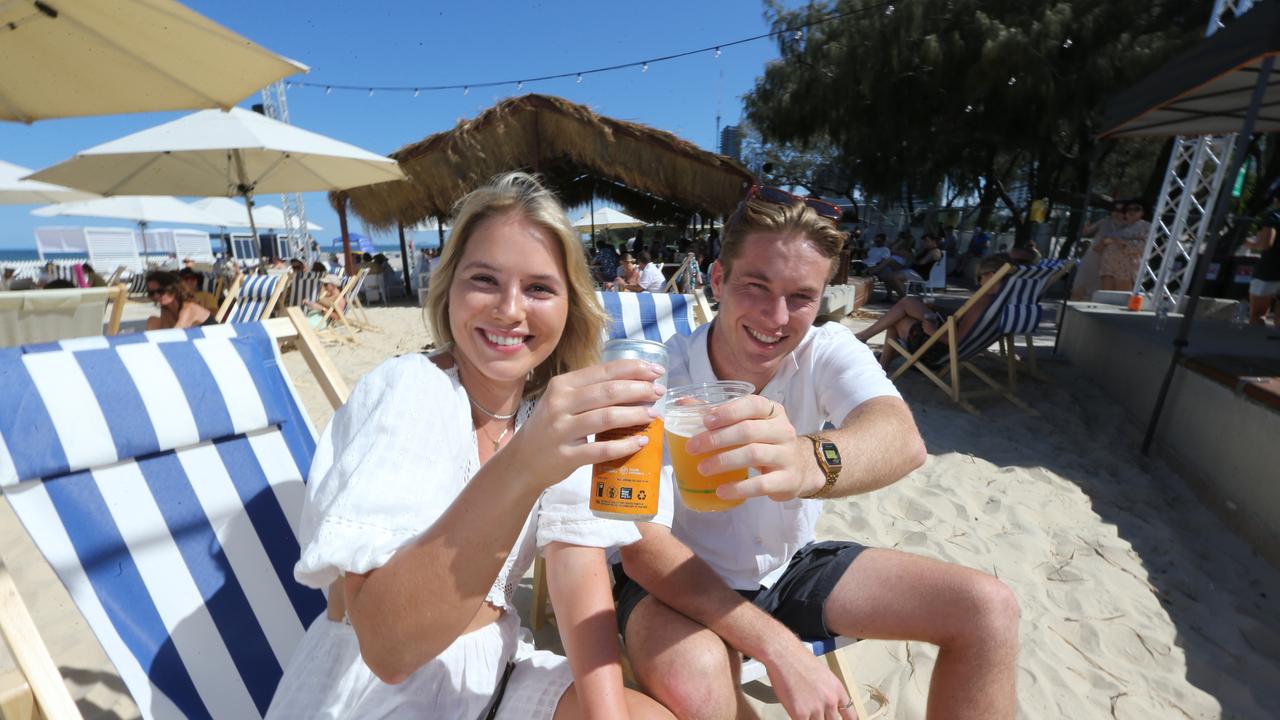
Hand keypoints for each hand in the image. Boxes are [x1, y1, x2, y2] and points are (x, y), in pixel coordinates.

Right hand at [508, 359, 664, 488]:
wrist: (522, 461)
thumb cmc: (551, 427)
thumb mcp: (563, 401)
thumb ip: (590, 390)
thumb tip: (635, 382)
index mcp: (562, 385)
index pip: (604, 370)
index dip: (633, 369)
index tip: (656, 371)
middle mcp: (560, 404)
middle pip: (608, 392)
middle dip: (639, 390)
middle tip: (658, 392)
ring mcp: (561, 431)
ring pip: (607, 418)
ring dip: (635, 415)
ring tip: (653, 415)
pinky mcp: (566, 456)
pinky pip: (601, 449)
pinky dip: (624, 445)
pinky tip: (641, 442)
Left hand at [684, 395, 819, 501]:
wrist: (801, 468)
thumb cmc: (766, 442)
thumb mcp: (750, 424)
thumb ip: (720, 414)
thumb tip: (683, 403)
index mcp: (773, 411)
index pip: (753, 404)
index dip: (728, 412)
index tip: (705, 421)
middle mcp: (783, 430)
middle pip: (748, 430)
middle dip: (716, 439)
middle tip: (692, 448)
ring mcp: (787, 455)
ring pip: (753, 454)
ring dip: (724, 461)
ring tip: (702, 469)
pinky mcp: (788, 480)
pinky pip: (762, 484)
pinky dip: (739, 488)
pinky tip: (722, 490)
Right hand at [764, 639, 858, 719]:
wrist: (784, 655)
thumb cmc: (798, 659)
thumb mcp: (823, 675)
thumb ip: (827, 692)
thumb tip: (825, 705)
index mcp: (838, 690)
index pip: (851, 715)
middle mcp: (830, 701)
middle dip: (826, 719)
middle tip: (819, 715)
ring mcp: (816, 708)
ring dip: (811, 719)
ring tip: (806, 711)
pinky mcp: (800, 713)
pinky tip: (797, 714)